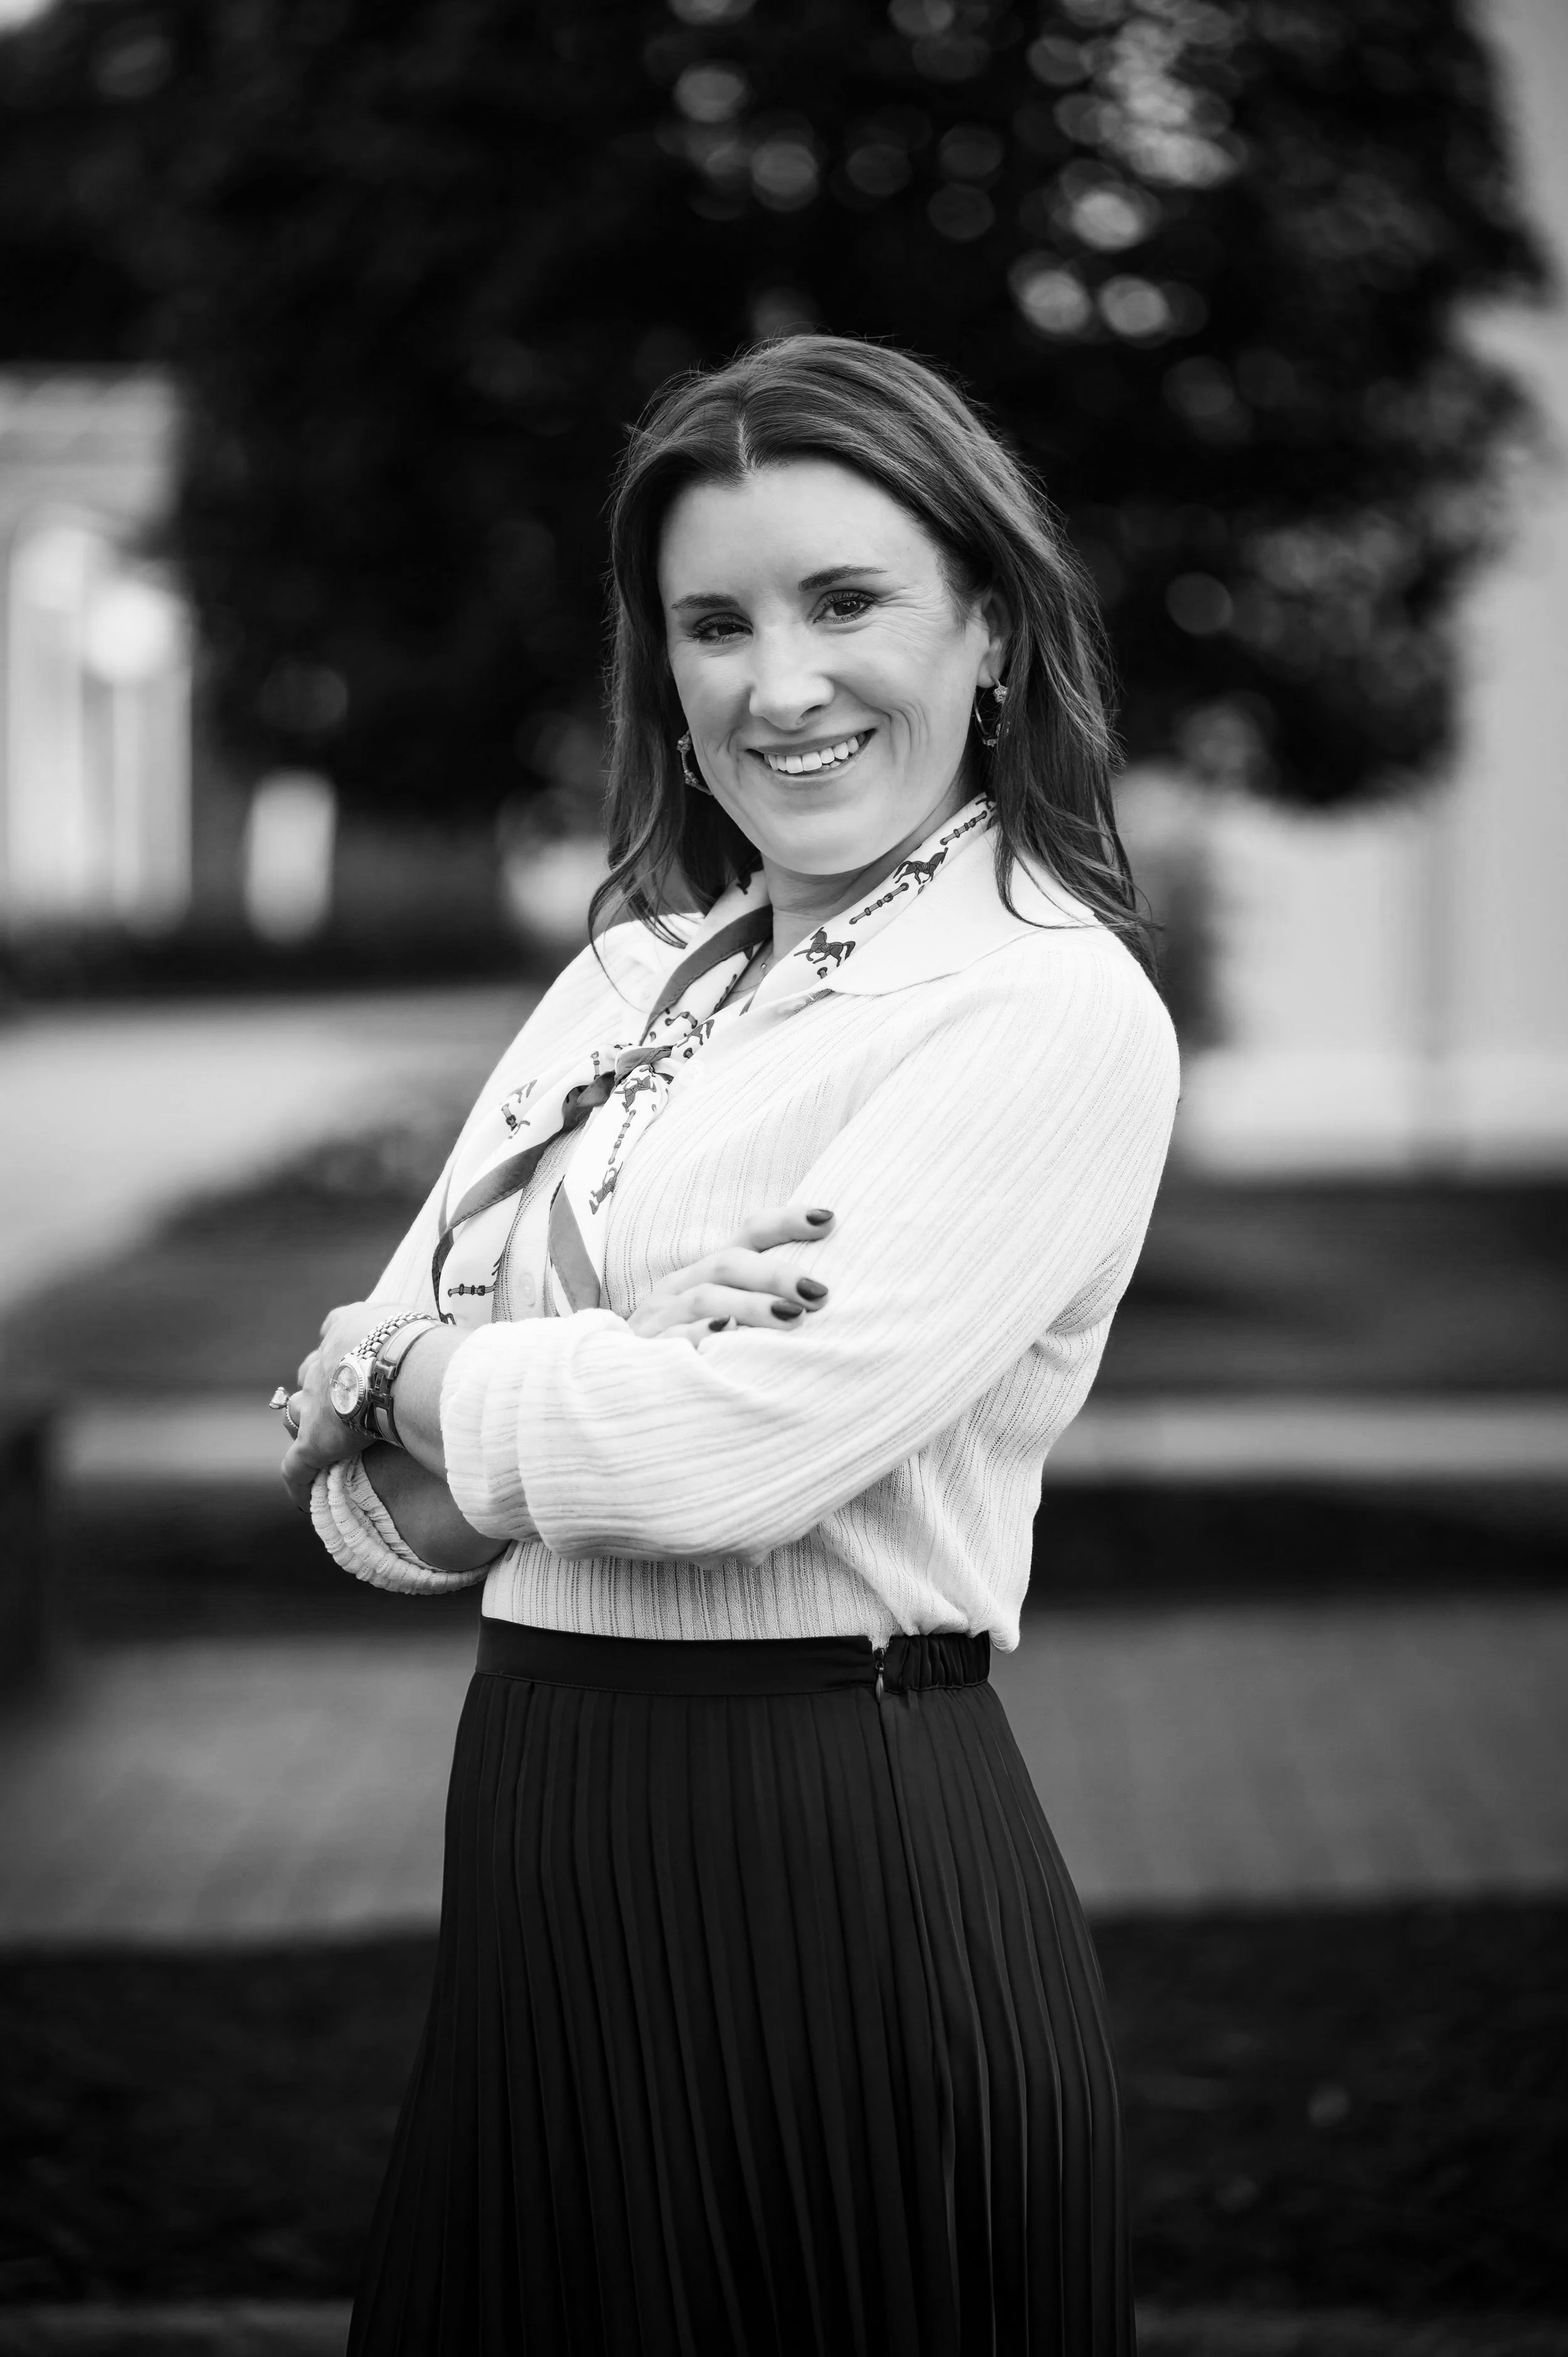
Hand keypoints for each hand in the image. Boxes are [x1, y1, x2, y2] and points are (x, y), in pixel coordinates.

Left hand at [279, 1297, 406, 1511]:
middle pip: (311, 1372)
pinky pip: (297, 1467)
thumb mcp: (410, 1324)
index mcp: (346, 1329)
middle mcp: (323, 1363)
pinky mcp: (314, 1442)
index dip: (342, 1348)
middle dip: (322, 1384)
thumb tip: (441, 1347)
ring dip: (306, 1423)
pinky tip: (307, 1496)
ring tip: (323, 1439)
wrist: (397, 1366)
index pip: (332, 1331)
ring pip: (297, 1412)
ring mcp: (315, 1403)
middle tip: (344, 1400)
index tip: (352, 1358)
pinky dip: (300, 1481)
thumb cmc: (414, 1342)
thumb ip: (409, 1333)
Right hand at [625, 1203, 834, 1347]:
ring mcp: (662, 1317)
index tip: (828, 1219)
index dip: (786, 1223)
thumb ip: (763, 1299)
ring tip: (794, 1318)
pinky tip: (729, 1335)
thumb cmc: (689, 1346)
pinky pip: (674, 1338)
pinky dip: (702, 1334)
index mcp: (707, 1271)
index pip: (748, 1234)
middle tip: (819, 1292)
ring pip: (706, 1298)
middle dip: (776, 1275)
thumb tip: (823, 1294)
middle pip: (729, 1264)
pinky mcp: (648, 1350)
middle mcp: (683, 1286)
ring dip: (751, 1306)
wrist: (621, 1381)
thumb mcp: (724, 1315)